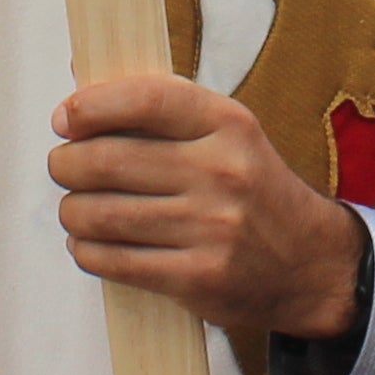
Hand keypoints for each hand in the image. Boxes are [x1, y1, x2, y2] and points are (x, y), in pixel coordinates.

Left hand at [52, 74, 366, 335]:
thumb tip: (80, 97)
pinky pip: (113, 261)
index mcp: (229, 124)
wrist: (310, 264)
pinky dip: (87, 251)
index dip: (92, 107)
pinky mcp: (197, 278)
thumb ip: (164, 112)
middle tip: (63, 167)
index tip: (64, 118)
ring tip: (75, 210)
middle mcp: (221, 173)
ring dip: (71, 212)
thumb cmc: (251, 190)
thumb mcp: (228, 136)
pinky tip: (90, 243)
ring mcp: (210, 229)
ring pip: (100, 215)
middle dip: (67, 164)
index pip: (145, 100)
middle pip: (107, 161)